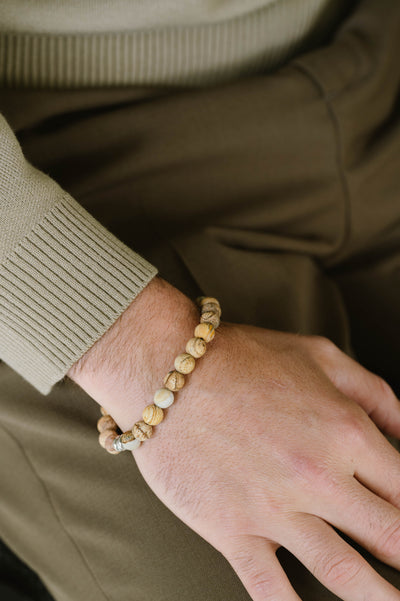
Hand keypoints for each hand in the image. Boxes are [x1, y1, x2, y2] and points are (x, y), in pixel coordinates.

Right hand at [68, 277, 399, 600]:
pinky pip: (270, 590)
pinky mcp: (232, 529)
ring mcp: (274, 508)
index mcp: (346, 431)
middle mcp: (318, 476)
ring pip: (344, 573)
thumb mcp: (320, 356)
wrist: (166, 368)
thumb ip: (374, 392)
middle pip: (390, 536)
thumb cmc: (242, 357)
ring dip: (380, 599)